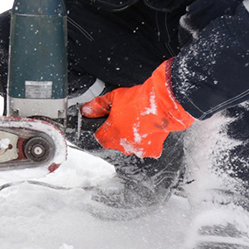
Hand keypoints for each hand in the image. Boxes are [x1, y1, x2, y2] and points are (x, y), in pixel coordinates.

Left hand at [80, 60, 194, 157]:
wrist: (162, 103)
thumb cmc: (138, 100)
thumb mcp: (113, 97)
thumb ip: (98, 105)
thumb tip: (86, 110)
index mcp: (111, 134)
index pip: (99, 138)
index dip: (103, 130)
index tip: (108, 124)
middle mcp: (123, 145)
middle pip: (115, 143)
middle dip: (118, 134)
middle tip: (125, 120)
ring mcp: (137, 150)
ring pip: (130, 147)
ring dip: (132, 139)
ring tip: (138, 124)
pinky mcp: (152, 151)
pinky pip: (145, 149)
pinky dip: (146, 143)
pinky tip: (148, 130)